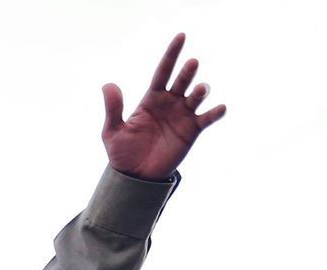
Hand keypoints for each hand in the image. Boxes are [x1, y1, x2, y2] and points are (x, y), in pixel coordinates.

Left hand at [101, 33, 225, 180]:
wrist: (135, 177)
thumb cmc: (122, 153)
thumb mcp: (113, 131)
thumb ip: (113, 109)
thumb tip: (108, 85)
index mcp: (151, 99)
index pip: (163, 71)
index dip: (171, 54)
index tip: (181, 36)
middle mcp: (169, 103)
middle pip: (181, 81)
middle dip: (187, 72)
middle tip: (191, 64)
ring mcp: (183, 115)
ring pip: (196, 96)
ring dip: (200, 90)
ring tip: (198, 91)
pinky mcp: (192, 130)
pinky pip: (207, 118)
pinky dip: (215, 112)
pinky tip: (219, 108)